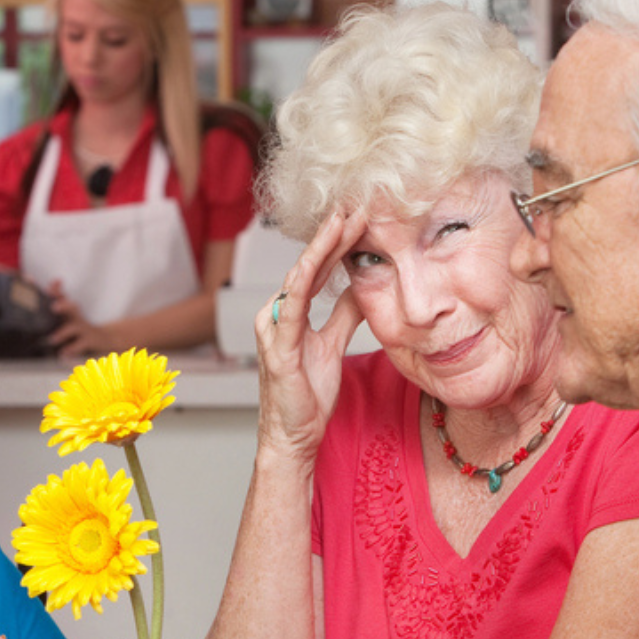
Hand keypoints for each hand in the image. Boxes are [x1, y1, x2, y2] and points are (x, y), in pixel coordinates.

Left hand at [46, 284, 112, 357]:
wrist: (104, 338)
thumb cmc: (80, 326)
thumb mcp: (68, 315)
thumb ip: (55, 307)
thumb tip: (40, 295)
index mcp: (69, 309)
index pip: (61, 296)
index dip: (54, 289)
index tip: (48, 283)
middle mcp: (76, 317)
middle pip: (71, 308)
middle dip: (64, 306)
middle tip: (54, 307)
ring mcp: (83, 329)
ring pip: (74, 328)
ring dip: (63, 333)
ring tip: (52, 339)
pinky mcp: (89, 341)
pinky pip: (80, 345)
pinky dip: (72, 350)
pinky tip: (63, 354)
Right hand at [255, 211, 368, 463]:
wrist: (293, 436)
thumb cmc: (307, 396)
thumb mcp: (334, 344)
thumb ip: (344, 314)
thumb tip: (364, 285)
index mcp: (291, 311)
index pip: (319, 268)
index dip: (340, 241)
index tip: (364, 215)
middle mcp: (277, 312)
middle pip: (309, 264)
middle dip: (333, 232)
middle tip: (357, 201)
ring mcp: (274, 327)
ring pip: (300, 276)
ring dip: (322, 246)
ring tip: (343, 218)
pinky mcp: (279, 346)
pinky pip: (293, 305)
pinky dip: (305, 278)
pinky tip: (318, 257)